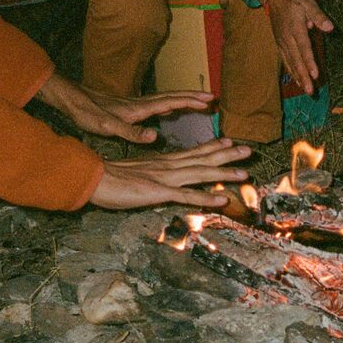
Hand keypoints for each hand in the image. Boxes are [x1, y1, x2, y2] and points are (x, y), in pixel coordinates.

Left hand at [37, 71, 213, 144]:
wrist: (72, 100)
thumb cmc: (89, 113)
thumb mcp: (109, 126)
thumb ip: (132, 132)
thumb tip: (155, 136)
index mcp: (140, 108)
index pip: (171, 102)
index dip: (190, 101)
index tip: (208, 101)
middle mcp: (142, 103)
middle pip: (173, 97)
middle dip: (193, 97)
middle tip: (212, 98)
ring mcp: (137, 104)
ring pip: (167, 99)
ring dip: (184, 100)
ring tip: (199, 102)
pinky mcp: (132, 108)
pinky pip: (158, 104)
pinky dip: (171, 104)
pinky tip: (171, 109)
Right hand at [87, 139, 251, 210]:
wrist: (93, 177)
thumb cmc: (111, 177)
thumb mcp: (138, 173)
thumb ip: (154, 175)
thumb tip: (164, 181)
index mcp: (163, 161)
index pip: (194, 152)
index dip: (214, 147)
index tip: (230, 142)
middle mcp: (169, 166)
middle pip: (203, 159)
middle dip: (228, 155)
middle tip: (249, 150)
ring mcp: (165, 178)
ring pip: (201, 174)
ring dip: (224, 174)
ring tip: (244, 173)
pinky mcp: (159, 192)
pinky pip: (186, 196)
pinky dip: (205, 198)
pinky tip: (222, 200)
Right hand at [261, 0, 333, 95]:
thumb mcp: (308, 2)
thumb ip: (318, 16)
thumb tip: (330, 28)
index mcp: (295, 28)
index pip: (304, 48)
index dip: (309, 62)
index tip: (315, 74)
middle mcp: (287, 38)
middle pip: (296, 60)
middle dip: (303, 76)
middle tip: (310, 91)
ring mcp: (282, 42)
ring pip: (290, 63)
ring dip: (298, 77)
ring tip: (306, 90)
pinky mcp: (280, 44)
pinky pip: (286, 60)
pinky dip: (291, 71)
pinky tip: (297, 81)